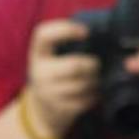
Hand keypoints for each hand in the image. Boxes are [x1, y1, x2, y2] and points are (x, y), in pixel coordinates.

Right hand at [26, 18, 100, 138]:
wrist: (43, 109)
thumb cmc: (55, 73)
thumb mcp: (52, 58)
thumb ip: (67, 44)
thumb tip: (100, 32)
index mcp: (38, 54)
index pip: (44, 34)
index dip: (65, 29)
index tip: (85, 32)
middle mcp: (40, 73)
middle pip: (75, 65)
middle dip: (92, 64)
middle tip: (98, 64)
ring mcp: (49, 93)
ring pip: (83, 84)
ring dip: (96, 80)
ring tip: (98, 78)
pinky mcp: (61, 109)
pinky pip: (86, 100)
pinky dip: (95, 95)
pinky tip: (95, 91)